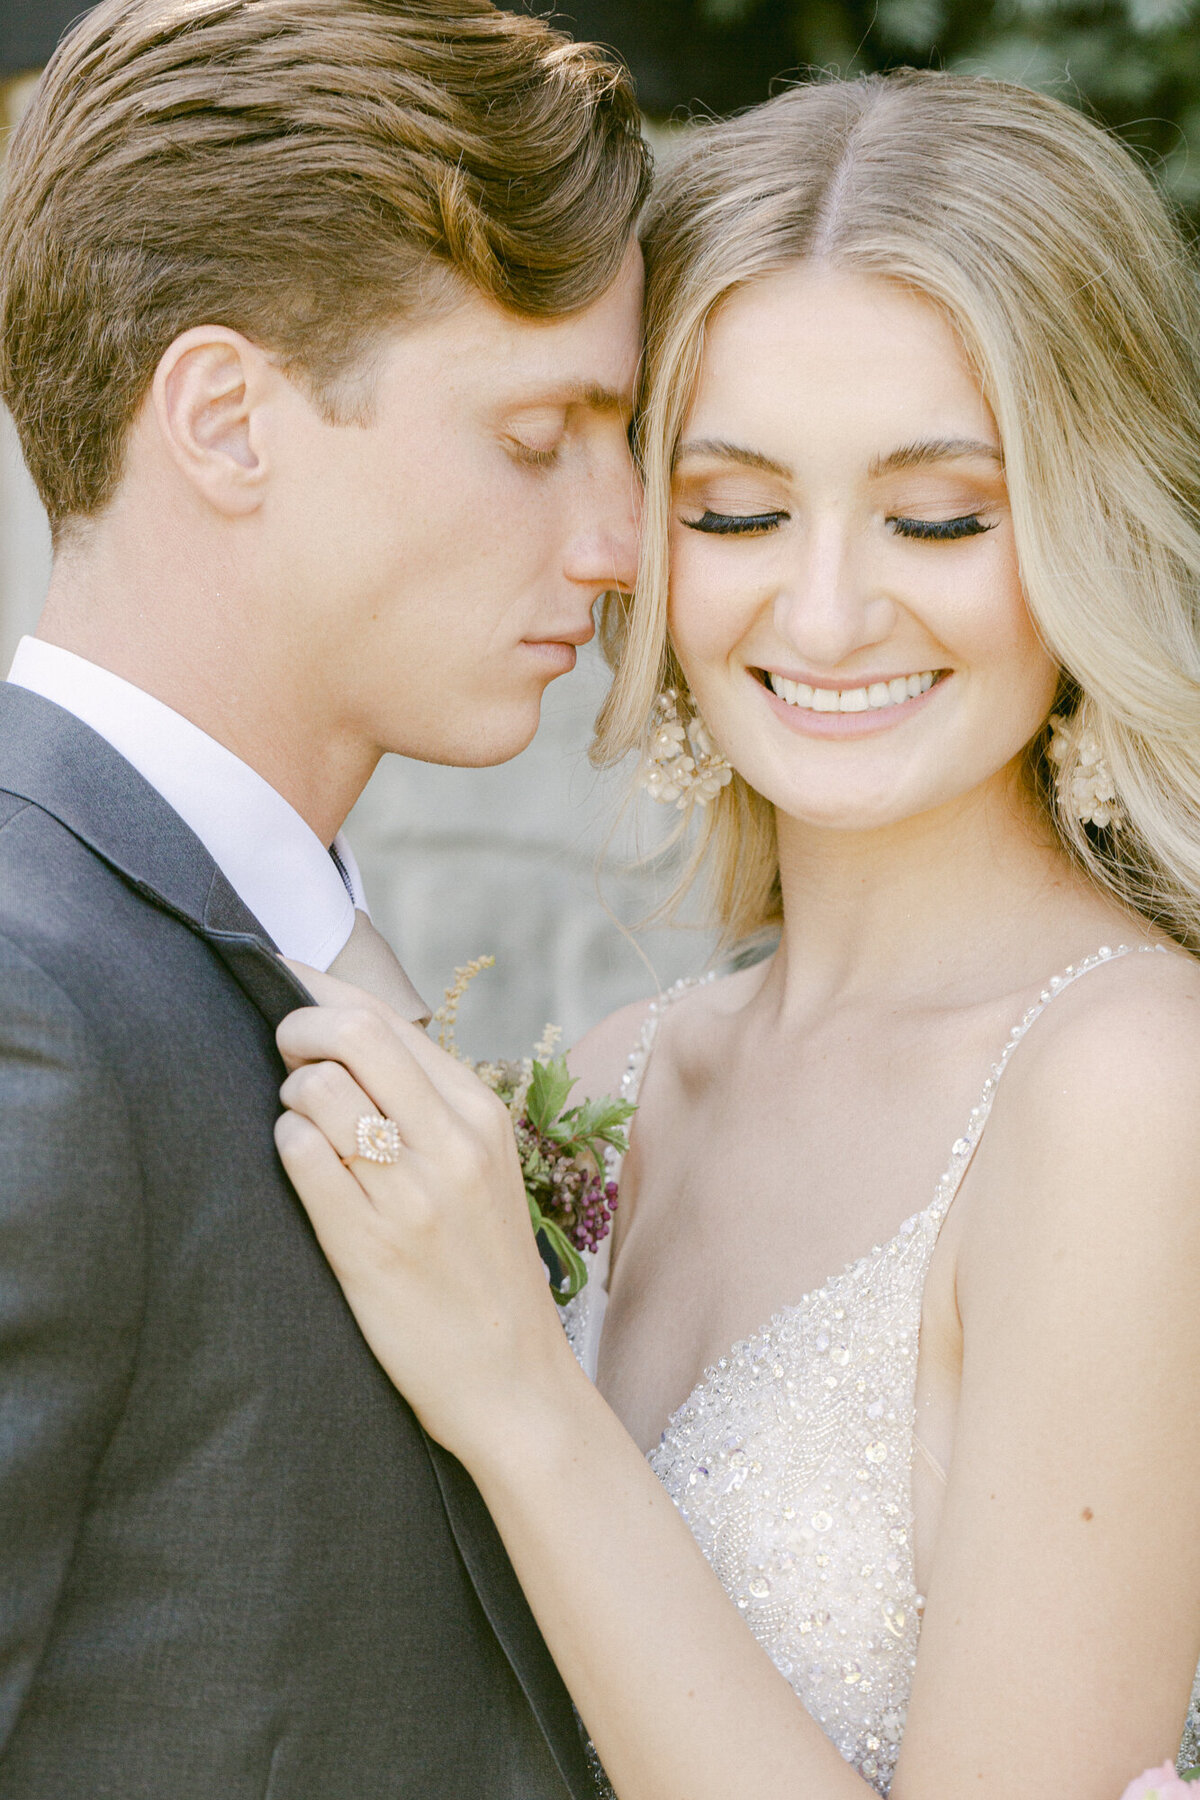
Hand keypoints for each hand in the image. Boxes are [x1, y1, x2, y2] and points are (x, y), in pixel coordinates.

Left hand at [274, 969, 572, 1456]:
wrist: (513, 1381)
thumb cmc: (483, 1273)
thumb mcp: (483, 1171)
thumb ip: (432, 1107)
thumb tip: (353, 1038)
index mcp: (481, 1115)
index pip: (387, 1018)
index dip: (322, 992)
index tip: (287, 985)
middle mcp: (452, 1141)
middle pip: (352, 1031)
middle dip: (296, 1025)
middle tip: (283, 1049)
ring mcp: (411, 1191)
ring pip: (317, 1088)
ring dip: (291, 1095)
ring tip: (302, 1123)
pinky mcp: (368, 1242)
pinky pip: (299, 1154)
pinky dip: (286, 1145)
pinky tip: (302, 1165)